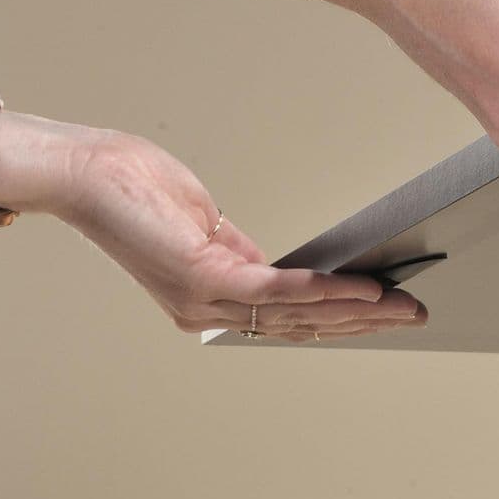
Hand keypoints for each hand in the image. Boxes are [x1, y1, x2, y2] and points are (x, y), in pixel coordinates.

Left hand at [56, 129, 425, 340]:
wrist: (86, 174)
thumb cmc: (135, 189)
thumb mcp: (205, 224)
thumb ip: (242, 252)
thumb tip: (282, 268)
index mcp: (209, 298)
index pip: (289, 318)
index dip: (342, 318)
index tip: (386, 310)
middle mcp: (207, 310)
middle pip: (304, 324)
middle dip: (366, 321)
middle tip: (413, 316)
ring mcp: (204, 299)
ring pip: (299, 312)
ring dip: (359, 310)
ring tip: (401, 305)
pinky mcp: (204, 275)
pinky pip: (278, 289)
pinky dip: (325, 289)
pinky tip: (361, 288)